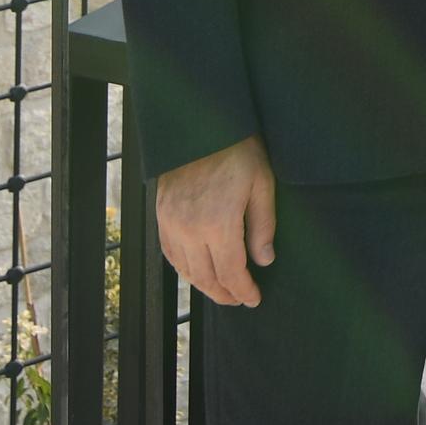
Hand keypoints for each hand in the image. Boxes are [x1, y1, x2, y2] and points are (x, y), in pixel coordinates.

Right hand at [156, 139, 276, 309]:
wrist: (201, 125)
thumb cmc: (238, 151)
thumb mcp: (262, 184)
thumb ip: (263, 226)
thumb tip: (264, 261)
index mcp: (219, 223)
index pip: (230, 272)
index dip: (243, 290)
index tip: (254, 299)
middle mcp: (190, 229)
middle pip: (206, 277)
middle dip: (224, 293)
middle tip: (239, 299)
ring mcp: (171, 223)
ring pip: (185, 269)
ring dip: (203, 285)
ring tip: (221, 290)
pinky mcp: (161, 216)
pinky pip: (170, 253)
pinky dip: (184, 268)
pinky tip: (196, 271)